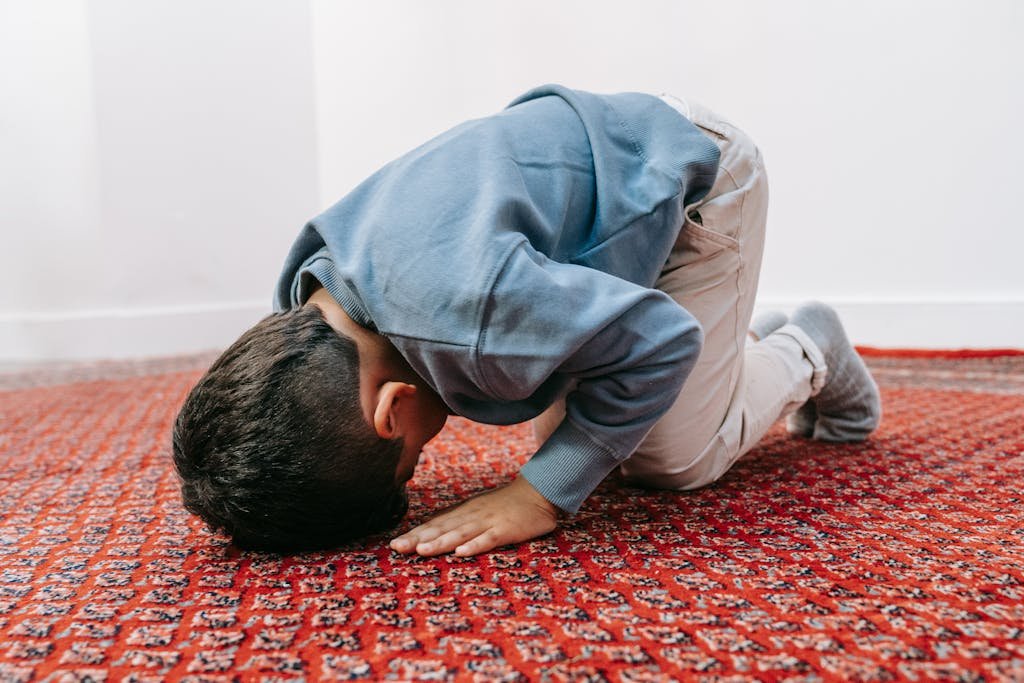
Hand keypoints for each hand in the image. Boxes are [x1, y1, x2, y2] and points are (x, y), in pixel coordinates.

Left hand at [390, 475, 558, 556]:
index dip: (415, 534)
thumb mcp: (477, 510)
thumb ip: (458, 521)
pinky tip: (462, 552)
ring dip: (440, 543)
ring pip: (460, 534)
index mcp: (463, 513)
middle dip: (418, 539)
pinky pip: (489, 539)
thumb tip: (432, 533)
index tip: (394, 545)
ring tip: (421, 551)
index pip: (434, 525)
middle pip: (441, 529)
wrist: (536, 493)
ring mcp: (488, 522)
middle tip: (397, 548)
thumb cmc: (504, 505)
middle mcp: (471, 516)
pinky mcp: (506, 530)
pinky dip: (475, 545)